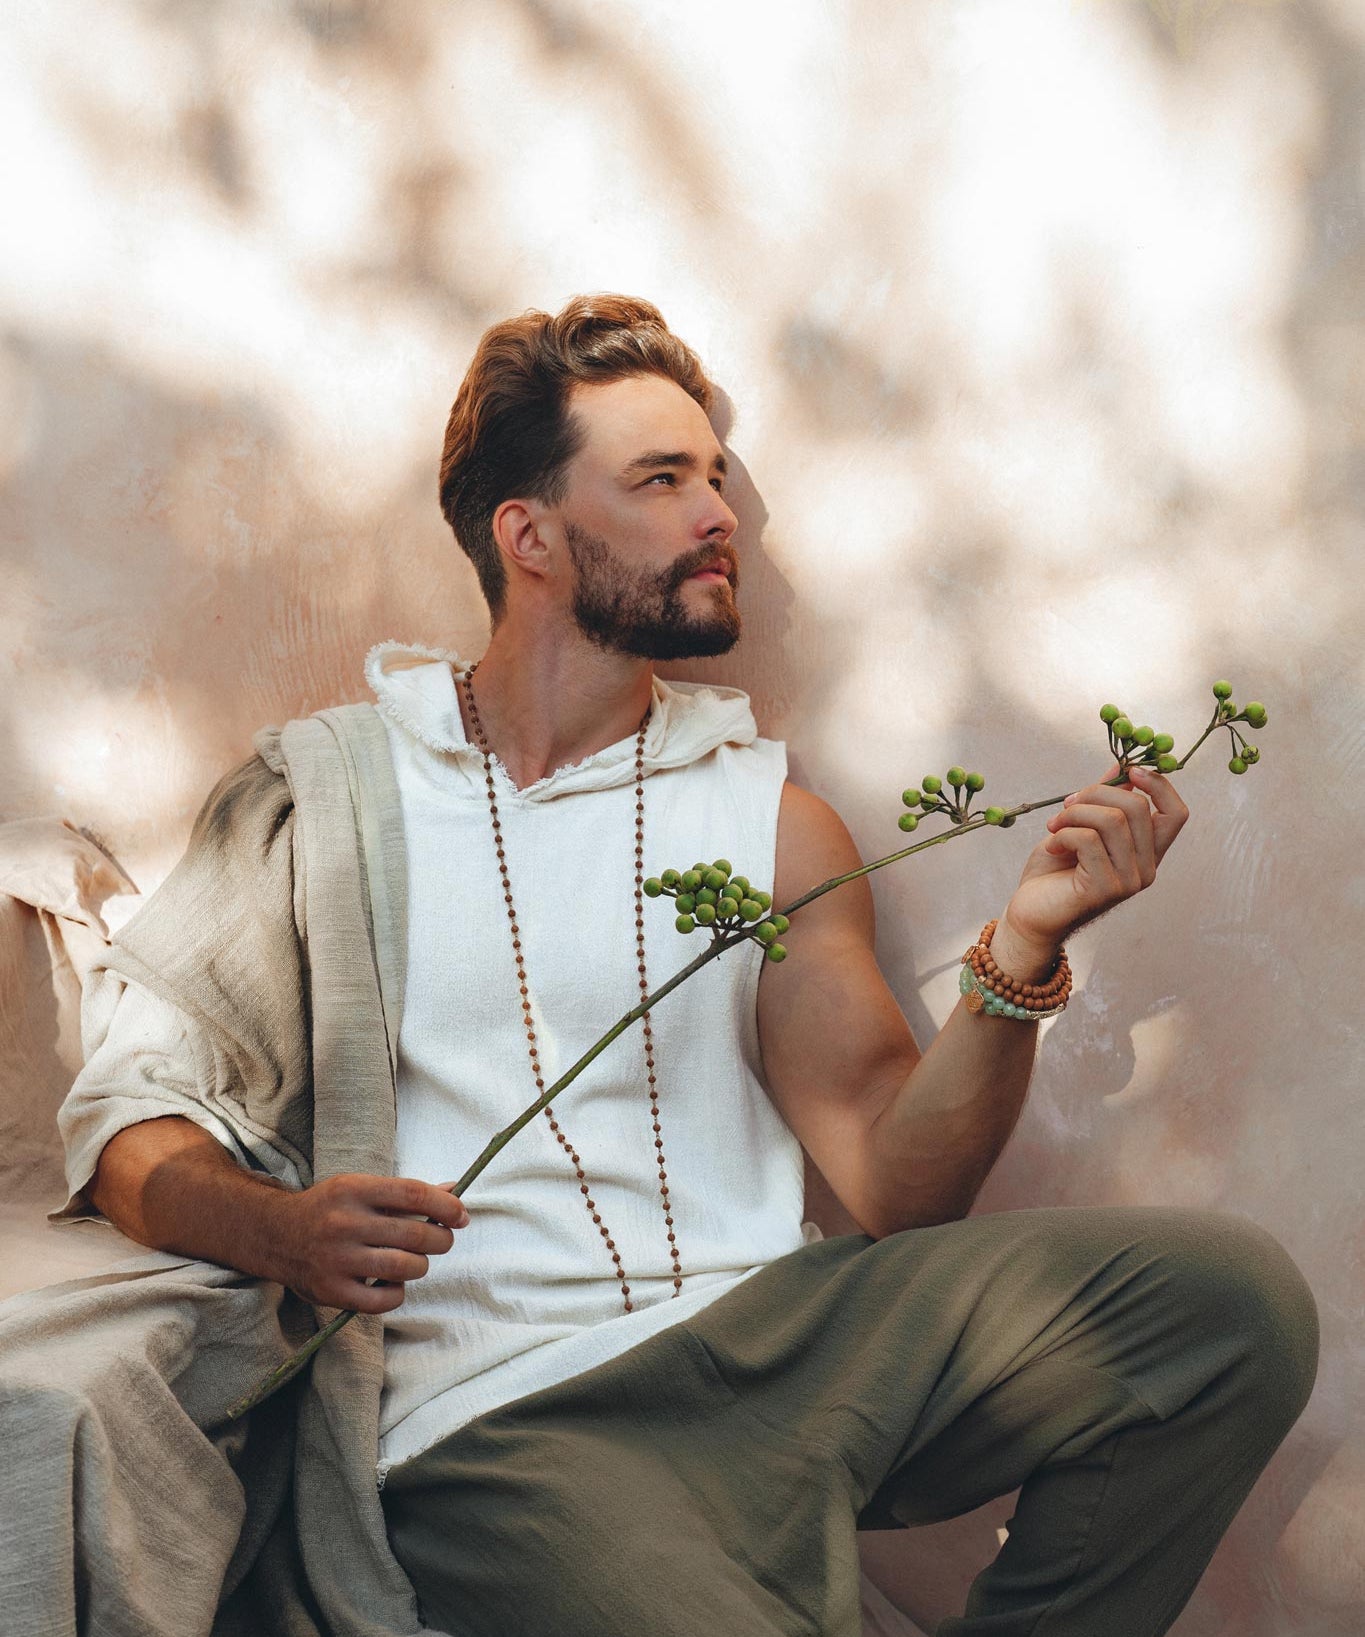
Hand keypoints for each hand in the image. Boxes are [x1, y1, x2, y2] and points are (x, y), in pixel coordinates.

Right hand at [271, 1173, 469, 1313]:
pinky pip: (384, 1300)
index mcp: (353, 1190)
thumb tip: (454, 1191)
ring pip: (405, 1267)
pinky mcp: (331, 1291)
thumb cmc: (330, 1209)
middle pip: (415, 1234)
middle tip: (442, 1239)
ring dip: (421, 1266)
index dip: (446, 1205)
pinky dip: (398, 1293)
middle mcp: (344, 1223)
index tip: (461, 1215)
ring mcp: (337, 1259)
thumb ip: (406, 1193)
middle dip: (441, 1239)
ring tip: (414, 1261)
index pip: (414, 1194)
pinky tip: (391, 1283)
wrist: (276, 1235)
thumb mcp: (361, 1188)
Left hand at [995, 764, 1188, 974]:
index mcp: (1146, 852)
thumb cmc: (1054, 872)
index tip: (1128, 771)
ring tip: (1054, 825)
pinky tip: (1050, 846)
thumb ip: (1103, 802)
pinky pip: (1088, 841)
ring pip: (1112, 820)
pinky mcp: (1104, 889)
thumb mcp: (1080, 827)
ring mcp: (1128, 881)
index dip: (1158, 785)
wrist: (1030, 914)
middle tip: (1067, 803)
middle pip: (1138, 808)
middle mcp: (1145, 868)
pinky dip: (1063, 834)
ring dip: (1074, 813)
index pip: (1176, 814)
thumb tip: (1121, 768)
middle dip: (1096, 793)